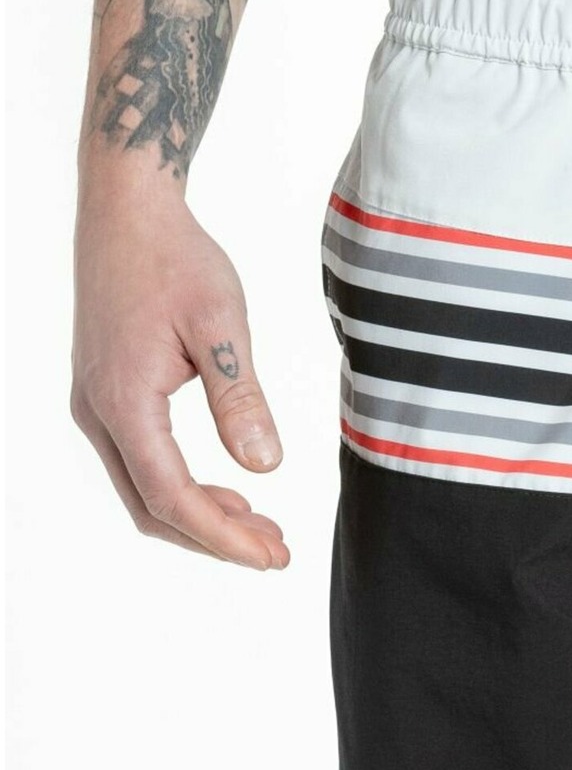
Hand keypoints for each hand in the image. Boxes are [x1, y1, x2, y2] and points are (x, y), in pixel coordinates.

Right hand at [72, 180, 289, 568]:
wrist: (127, 212)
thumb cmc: (175, 258)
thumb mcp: (220, 325)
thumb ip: (240, 398)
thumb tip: (264, 466)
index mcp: (125, 401)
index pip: (172, 496)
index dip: (224, 537)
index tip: (273, 557)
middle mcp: (99, 412)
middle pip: (151, 508)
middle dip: (215, 538)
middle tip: (277, 553)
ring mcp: (97, 405)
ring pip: (143, 490)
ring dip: (201, 517)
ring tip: (263, 529)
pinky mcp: (107, 394)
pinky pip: (141, 462)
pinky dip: (183, 487)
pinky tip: (231, 490)